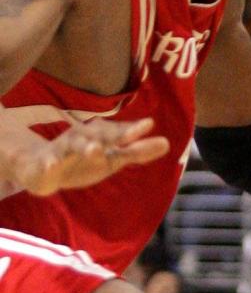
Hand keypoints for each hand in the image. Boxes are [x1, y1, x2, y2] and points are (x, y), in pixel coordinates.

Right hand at [11, 118, 168, 196]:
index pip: (119, 133)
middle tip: (136, 132)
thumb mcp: (112, 158)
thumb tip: (167, 144)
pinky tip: (51, 166)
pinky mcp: (46, 163)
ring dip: (84, 148)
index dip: (133, 130)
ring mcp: (63, 150)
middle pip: (100, 135)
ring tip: (95, 150)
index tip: (149, 124)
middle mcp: (83, 138)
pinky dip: (48, 164)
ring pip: (73, 147)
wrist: (42, 168)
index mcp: (99, 137)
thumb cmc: (83, 160)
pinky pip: (47, 163)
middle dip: (116, 133)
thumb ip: (137, 152)